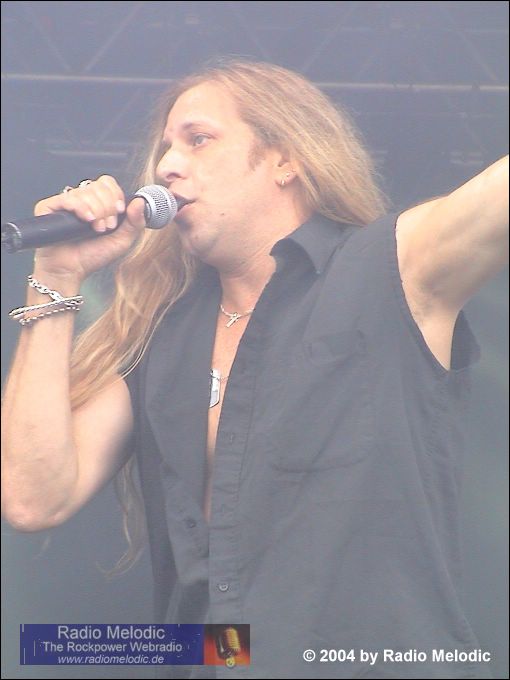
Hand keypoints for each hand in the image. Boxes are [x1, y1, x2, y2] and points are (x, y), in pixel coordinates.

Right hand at [32, 175, 146, 283]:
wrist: (71, 271)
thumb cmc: (92, 256)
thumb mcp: (122, 241)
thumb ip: (135, 222)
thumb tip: (141, 201)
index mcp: (97, 203)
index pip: (107, 183)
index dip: (115, 195)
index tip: (119, 211)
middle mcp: (81, 200)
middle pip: (98, 186)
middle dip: (107, 207)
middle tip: (106, 226)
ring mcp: (65, 202)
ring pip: (86, 192)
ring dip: (97, 212)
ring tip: (95, 229)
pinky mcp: (49, 207)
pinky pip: (69, 198)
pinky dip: (81, 208)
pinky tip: (86, 221)